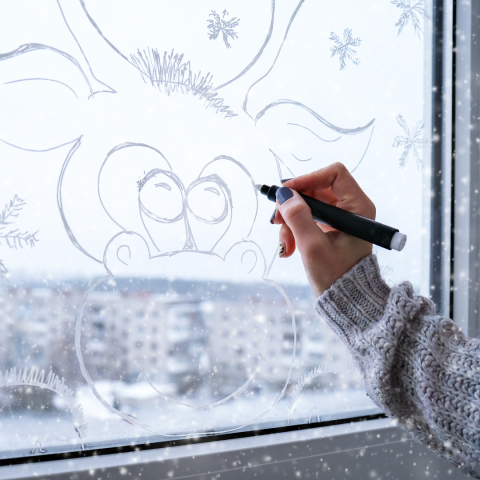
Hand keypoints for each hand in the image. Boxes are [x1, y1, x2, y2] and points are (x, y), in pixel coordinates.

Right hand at [272, 162, 374, 296]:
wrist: (347, 301)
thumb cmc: (337, 275)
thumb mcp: (313, 246)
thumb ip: (298, 217)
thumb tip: (284, 194)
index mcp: (358, 207)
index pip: (334, 174)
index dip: (308, 179)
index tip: (286, 193)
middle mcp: (351, 208)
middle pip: (315, 190)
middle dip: (293, 206)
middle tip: (276, 221)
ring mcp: (339, 219)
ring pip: (307, 205)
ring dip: (290, 222)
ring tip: (285, 245)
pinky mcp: (329, 229)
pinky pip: (307, 219)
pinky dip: (294, 230)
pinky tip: (288, 248)